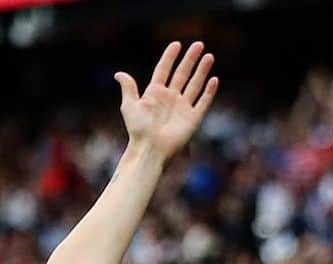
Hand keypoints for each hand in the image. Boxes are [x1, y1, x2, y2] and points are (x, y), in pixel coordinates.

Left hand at [115, 42, 218, 161]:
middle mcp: (169, 99)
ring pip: (194, 84)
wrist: (150, 149)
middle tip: (198, 44)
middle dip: (190, 59)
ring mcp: (182, 108)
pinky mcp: (193, 118)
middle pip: (182, 74)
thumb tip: (118, 74)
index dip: (169, 57)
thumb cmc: (138, 130)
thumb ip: (128, 88)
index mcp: (154, 94)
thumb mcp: (130, 106)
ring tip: (208, 56)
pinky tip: (214, 79)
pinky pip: (203, 102)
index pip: (163, 70)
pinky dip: (209, 91)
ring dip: (202, 70)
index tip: (176, 44)